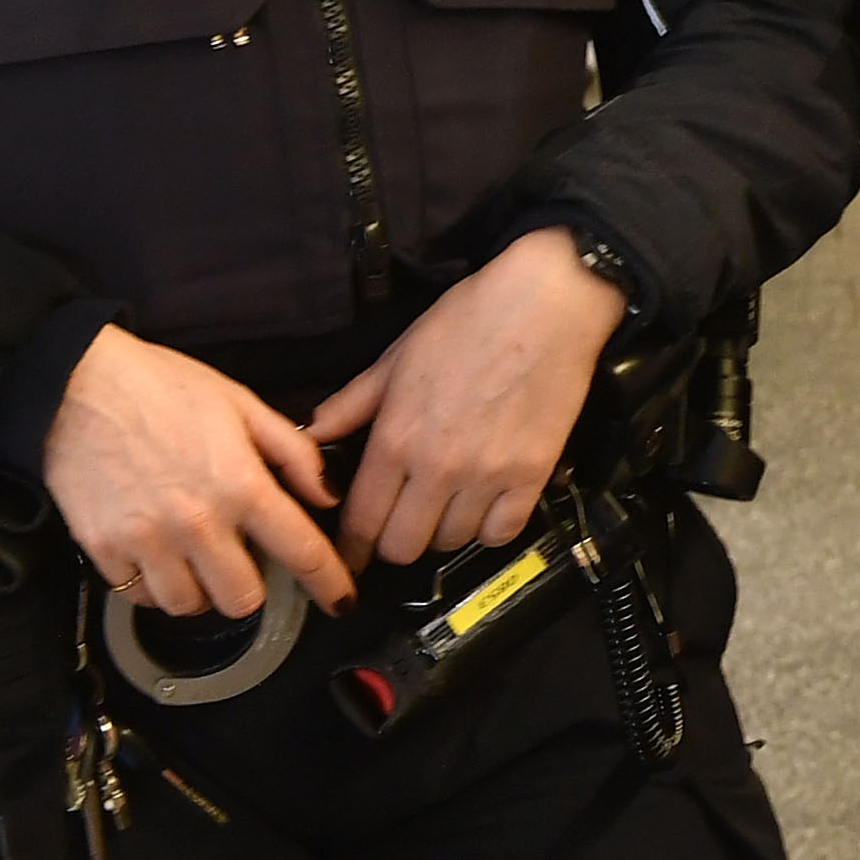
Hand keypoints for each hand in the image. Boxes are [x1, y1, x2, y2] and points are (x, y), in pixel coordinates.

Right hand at [44, 326, 355, 620]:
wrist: (76, 384)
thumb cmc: (161, 386)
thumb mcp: (242, 404)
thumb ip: (293, 453)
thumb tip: (326, 497)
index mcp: (240, 484)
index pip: (301, 551)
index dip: (329, 584)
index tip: (341, 601)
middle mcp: (197, 522)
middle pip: (242, 599)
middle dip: (249, 586)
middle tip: (240, 560)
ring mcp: (146, 541)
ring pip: (187, 605)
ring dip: (198, 589)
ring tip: (193, 555)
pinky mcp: (103, 549)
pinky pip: (137, 594)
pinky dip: (151, 583)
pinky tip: (155, 552)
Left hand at [309, 226, 626, 567]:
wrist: (547, 302)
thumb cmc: (467, 320)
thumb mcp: (396, 357)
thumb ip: (351, 403)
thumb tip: (311, 434)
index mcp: (395, 438)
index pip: (360, 521)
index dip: (349, 549)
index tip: (348, 556)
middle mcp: (437, 467)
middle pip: (402, 547)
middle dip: (392, 542)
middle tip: (399, 523)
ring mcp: (488, 475)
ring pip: (450, 542)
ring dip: (441, 531)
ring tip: (444, 506)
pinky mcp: (532, 474)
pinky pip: (502, 533)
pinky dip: (488, 529)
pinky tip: (485, 507)